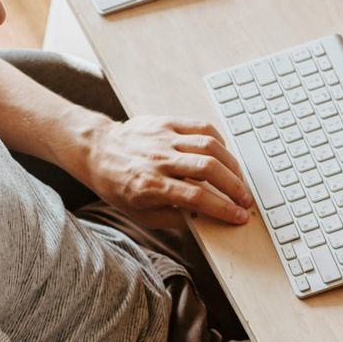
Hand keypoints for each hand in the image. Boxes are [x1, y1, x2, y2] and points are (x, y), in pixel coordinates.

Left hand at [82, 115, 253, 226]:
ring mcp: (164, 139)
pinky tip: (225, 156)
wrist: (97, 150)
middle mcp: (158, 160)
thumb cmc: (118, 185)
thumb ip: (173, 218)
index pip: (197, 197)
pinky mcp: (167, 123)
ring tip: (239, 180)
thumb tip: (205, 218)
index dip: (223, 208)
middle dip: (234, 186)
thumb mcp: (140, 213)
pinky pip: (201, 128)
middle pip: (208, 170)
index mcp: (150, 186)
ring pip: (209, 147)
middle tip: (246, 199)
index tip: (239, 216)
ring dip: (232, 165)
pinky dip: (219, 142)